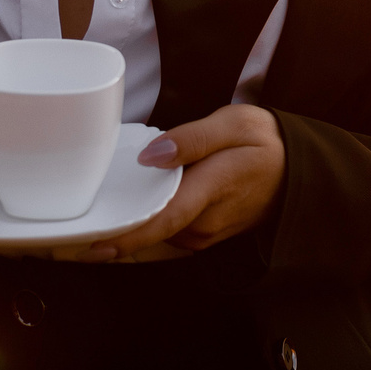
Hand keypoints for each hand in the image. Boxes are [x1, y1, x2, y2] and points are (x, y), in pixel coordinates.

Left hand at [80, 104, 283, 260]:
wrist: (296, 172)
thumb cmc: (264, 143)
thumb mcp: (235, 124)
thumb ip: (192, 138)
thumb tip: (151, 155)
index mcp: (212, 189)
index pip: (163, 218)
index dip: (127, 235)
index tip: (93, 245)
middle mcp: (205, 221)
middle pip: (150, 228)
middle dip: (115, 225)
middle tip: (75, 221)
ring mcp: (204, 233)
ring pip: (156, 232)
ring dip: (131, 222)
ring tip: (104, 205)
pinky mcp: (201, 236)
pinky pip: (166, 231)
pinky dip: (148, 220)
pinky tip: (138, 203)